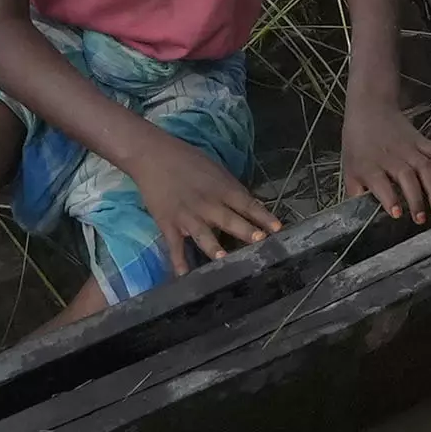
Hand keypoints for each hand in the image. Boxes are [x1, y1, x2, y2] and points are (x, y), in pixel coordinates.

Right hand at [123, 131, 284, 273]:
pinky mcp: (168, 224)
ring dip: (214, 247)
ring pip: (203, 235)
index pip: (246, 203)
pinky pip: (175, 246)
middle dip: (244, 230)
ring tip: (224, 259)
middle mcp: (207, 204)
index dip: (263, 216)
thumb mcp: (216, 169)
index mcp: (221, 188)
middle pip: (229, 219)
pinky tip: (184, 276)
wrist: (152, 155)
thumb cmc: (188, 159)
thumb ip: (232, 189)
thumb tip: (252, 205)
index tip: (278, 229)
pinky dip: (178, 261)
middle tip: (259, 241)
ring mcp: (187, 216)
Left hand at [340, 95, 430, 226]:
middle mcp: (391, 157)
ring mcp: (409, 148)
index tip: (398, 214)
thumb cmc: (358, 143)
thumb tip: (359, 216)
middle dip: (415, 199)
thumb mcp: (349, 169)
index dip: (389, 199)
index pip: (381, 183)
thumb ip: (355, 193)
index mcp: (370, 165)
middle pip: (406, 178)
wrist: (369, 108)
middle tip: (421, 219)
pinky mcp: (421, 140)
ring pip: (424, 168)